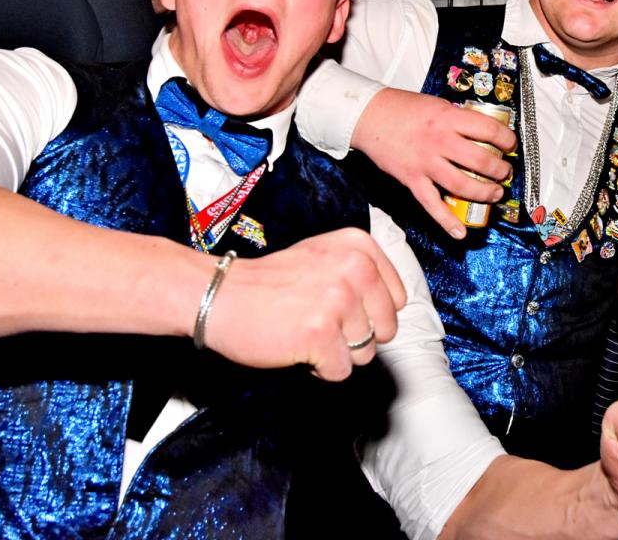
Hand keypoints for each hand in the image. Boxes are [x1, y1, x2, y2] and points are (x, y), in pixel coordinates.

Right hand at [200, 227, 406, 379]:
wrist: (220, 295)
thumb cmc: (270, 282)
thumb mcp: (324, 256)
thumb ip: (363, 273)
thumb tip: (394, 308)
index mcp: (359, 246)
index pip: (397, 298)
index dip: (369, 312)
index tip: (337, 305)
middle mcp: (355, 268)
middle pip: (386, 328)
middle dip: (356, 336)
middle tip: (318, 322)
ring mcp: (339, 301)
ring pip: (365, 353)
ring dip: (336, 352)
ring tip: (305, 330)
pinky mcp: (321, 334)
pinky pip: (341, 371)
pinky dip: (319, 368)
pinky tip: (297, 346)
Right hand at [353, 88, 516, 238]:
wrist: (368, 116)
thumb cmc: (401, 108)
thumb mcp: (437, 104)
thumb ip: (457, 119)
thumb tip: (480, 130)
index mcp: (448, 119)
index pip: (488, 130)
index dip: (506, 140)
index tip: (510, 145)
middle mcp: (439, 141)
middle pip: (481, 162)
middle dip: (500, 171)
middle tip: (505, 173)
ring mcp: (426, 163)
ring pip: (463, 185)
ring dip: (484, 193)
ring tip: (494, 193)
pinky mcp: (412, 179)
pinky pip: (432, 205)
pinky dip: (447, 221)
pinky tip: (460, 231)